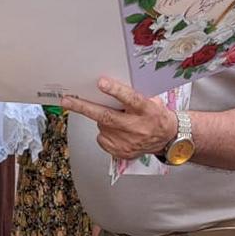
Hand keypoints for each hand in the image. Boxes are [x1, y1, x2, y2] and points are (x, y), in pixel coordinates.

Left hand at [60, 77, 177, 159]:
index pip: (130, 99)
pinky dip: (104, 132)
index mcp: (146, 111)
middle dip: (84, 108)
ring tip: (115, 118)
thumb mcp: (152, 101)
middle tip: (67, 101)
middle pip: (106, 116)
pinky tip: (116, 130)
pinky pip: (102, 138)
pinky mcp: (122, 152)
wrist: (167, 139)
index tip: (101, 83)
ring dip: (102, 119)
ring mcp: (128, 141)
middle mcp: (136, 127)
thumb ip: (133, 96)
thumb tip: (110, 86)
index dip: (115, 90)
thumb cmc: (157, 116)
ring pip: (102, 126)